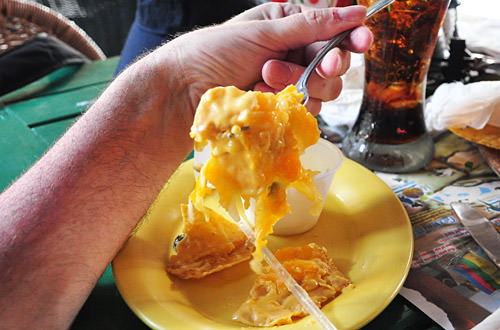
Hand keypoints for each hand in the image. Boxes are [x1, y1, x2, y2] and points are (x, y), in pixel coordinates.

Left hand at [155, 3, 372, 114]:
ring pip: (324, 90)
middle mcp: (293, 55)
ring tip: (263, 76)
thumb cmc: (214, 52)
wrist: (184, 91)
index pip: (333, 32)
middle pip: (336, 64)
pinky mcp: (280, 110)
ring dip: (296, 82)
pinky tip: (260, 95)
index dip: (352, 37)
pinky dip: (285, 103)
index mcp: (289, 26)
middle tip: (316, 65)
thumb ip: (311, 25)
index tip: (363, 41)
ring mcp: (288, 85)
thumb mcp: (263, 31)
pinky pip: (304, 110)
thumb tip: (356, 13)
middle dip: (322, 64)